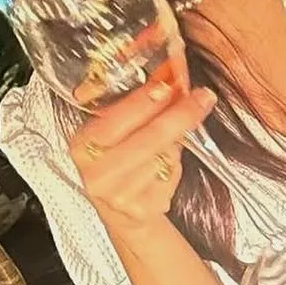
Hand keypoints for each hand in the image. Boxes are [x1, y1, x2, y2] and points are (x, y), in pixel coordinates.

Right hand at [69, 75, 216, 235]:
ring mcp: (120, 193)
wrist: (121, 213)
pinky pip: (171, 172)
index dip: (145, 99)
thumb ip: (140, 100)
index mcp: (83, 144)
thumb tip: (170, 71)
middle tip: (202, 97)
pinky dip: (177, 159)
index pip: (116, 118)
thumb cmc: (117, 161)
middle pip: (151, 136)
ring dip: (180, 136)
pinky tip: (168, 157)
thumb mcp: (115, 129)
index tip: (169, 82)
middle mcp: (97, 172)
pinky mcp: (143, 208)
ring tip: (179, 126)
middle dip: (181, 112)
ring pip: (166, 153)